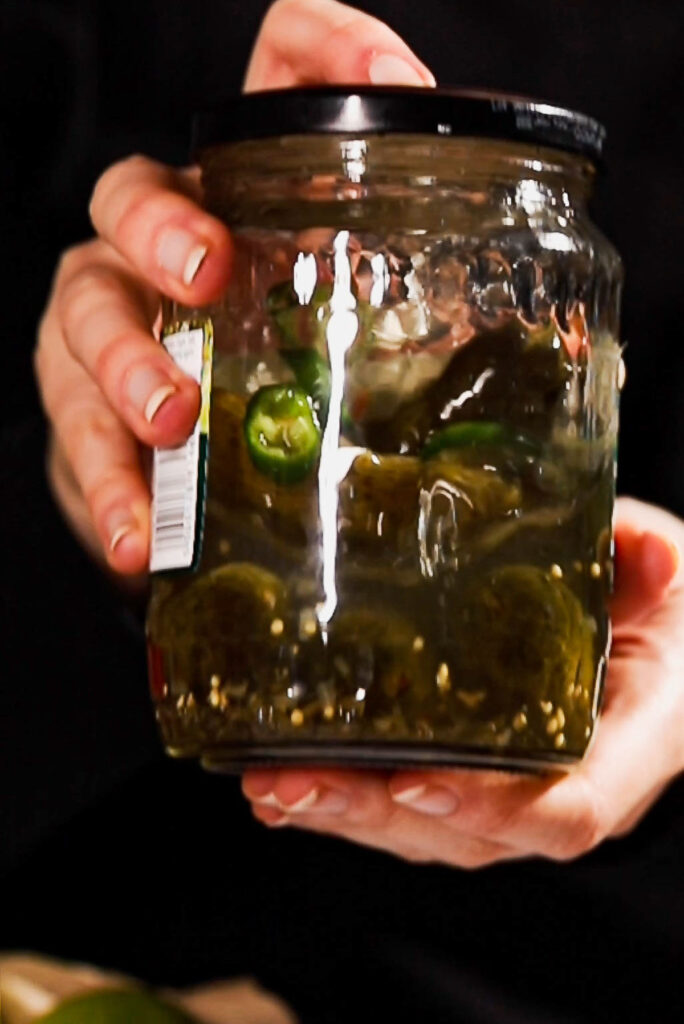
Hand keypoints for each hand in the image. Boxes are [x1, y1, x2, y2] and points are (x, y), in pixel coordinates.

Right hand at [33, 0, 433, 574]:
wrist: (222, 506)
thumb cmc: (305, 411)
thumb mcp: (371, 357)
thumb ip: (422, 322)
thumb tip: (540, 333)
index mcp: (248, 209)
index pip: (272, 86)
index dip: (323, 54)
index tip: (389, 86)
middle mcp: (165, 254)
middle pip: (131, 193)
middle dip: (161, 225)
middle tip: (207, 273)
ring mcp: (114, 332)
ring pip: (81, 314)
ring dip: (123, 366)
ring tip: (170, 423)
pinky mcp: (84, 419)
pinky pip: (74, 438)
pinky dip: (109, 489)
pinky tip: (142, 537)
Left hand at [243, 497, 683, 865]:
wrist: (659, 658)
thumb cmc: (663, 625)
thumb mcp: (665, 591)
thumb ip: (646, 571)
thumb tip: (647, 550)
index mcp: (623, 751)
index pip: (566, 810)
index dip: (492, 808)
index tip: (419, 783)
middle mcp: (559, 791)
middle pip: (465, 831)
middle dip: (373, 810)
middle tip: (294, 779)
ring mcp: (509, 799)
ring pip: (422, 831)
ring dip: (341, 812)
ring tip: (269, 784)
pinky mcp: (470, 785)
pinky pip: (404, 812)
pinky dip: (341, 803)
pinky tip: (279, 786)